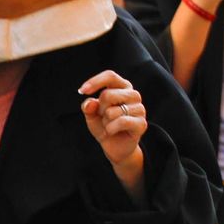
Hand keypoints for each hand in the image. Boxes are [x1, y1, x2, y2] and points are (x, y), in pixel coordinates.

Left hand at [79, 70, 147, 203]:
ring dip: (106, 121)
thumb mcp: (92, 115)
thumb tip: (90, 102)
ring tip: (110, 125)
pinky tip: (112, 132)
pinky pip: (121, 122)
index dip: (95, 81)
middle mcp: (133, 95)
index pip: (110, 76)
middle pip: (108, 94)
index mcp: (123, 87)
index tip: (82, 91)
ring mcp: (140, 109)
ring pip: (113, 111)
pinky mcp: (141, 123)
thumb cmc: (104, 126)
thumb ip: (89, 107)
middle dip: (100, 109)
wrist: (115, 148)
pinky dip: (111, 129)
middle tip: (104, 117)